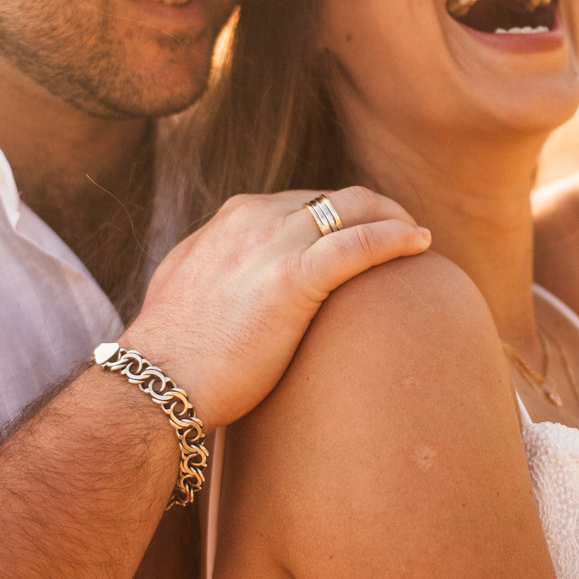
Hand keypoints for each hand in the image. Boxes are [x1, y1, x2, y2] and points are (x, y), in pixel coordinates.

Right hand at [123, 186, 430, 430]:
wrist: (157, 380)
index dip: (334, 215)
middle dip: (370, 209)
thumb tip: (233, 280)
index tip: (356, 233)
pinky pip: (360, 244)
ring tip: (417, 236)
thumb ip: (216, 269)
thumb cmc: (174, 352)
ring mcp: (274, 244)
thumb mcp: (188, 288)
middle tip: (400, 232)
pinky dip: (395, 237)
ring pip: (352, 209)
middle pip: (330, 198)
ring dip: (392, 216)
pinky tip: (421, 243)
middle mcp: (254, 219)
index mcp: (231, 220)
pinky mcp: (294, 278)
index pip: (299, 201)